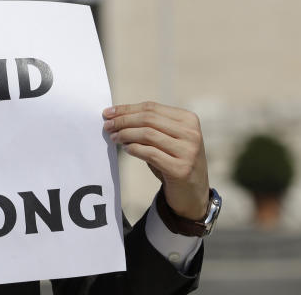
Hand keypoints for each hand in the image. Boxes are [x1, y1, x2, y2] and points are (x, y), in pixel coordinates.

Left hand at [103, 101, 208, 220]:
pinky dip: (134, 149)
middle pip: (148, 119)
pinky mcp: (180, 169)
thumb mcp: (167, 137)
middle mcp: (191, 133)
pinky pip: (150, 153)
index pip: (151, 108)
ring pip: (148, 134)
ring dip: (126, 134)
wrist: (193, 191)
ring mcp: (188, 151)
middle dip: (123, 121)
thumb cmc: (174, 160)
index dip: (127, 109)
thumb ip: (149, 125)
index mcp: (188, 119)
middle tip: (107, 125)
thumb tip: (116, 116)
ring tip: (114, 137)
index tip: (108, 113)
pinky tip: (126, 149)